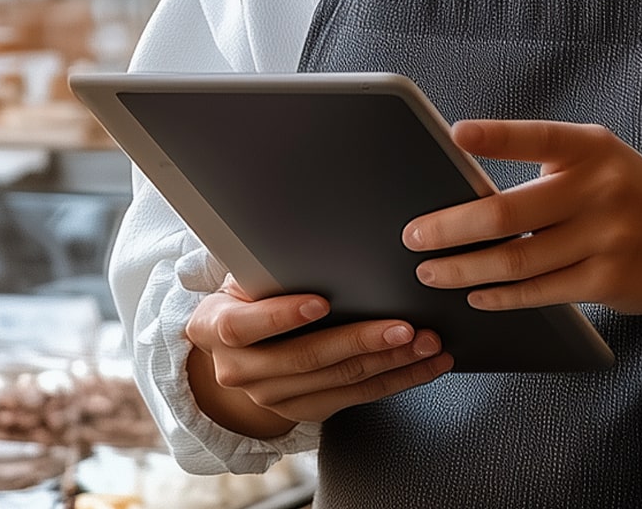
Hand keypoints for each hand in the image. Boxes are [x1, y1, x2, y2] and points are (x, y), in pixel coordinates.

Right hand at [184, 277, 453, 435]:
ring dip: (390, 362)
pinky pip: (357, 397)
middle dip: (359, 341)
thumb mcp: (244, 274)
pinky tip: (423, 365)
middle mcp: (239, 371)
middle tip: (402, 326)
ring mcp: (272, 397)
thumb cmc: (247, 294)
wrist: (237, 346)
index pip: (244, 327)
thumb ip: (269, 264)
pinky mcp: (305, 411)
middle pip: (305, 359)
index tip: (321, 302)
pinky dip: (396, 380)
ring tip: (426, 343)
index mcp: (215, 328)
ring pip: (339, 380)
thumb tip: (316, 231)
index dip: (282, 316)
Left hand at [403, 119, 641, 315]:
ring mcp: (606, 238)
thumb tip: (466, 191)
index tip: (455, 134)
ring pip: (516, 260)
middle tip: (412, 236)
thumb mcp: (602, 164)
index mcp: (592, 148)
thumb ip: (549, 169)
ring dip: (464, 269)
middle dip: (450, 227)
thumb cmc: (631, 198)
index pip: (535, 136)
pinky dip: (500, 296)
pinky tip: (475, 294)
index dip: (496, 135)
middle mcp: (600, 189)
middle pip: (507, 212)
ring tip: (431, 270)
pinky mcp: (607, 282)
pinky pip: (540, 292)